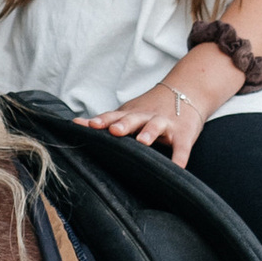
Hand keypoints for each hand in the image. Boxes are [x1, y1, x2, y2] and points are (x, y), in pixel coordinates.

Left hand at [92, 57, 232, 165]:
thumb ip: (106, 120)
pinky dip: (180, 157)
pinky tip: (177, 167)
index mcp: (131, 114)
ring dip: (149, 132)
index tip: (89, 126)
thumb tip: (75, 124)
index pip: (113, 116)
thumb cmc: (149, 110)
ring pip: (156, 126)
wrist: (186, 93)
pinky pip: (181, 147)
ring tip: (143, 141)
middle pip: (133, 119)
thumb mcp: (128, 113)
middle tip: (114, 131)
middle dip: (123, 124)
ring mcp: (166, 124)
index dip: (102, 121)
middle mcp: (146, 117)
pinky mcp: (184, 134)